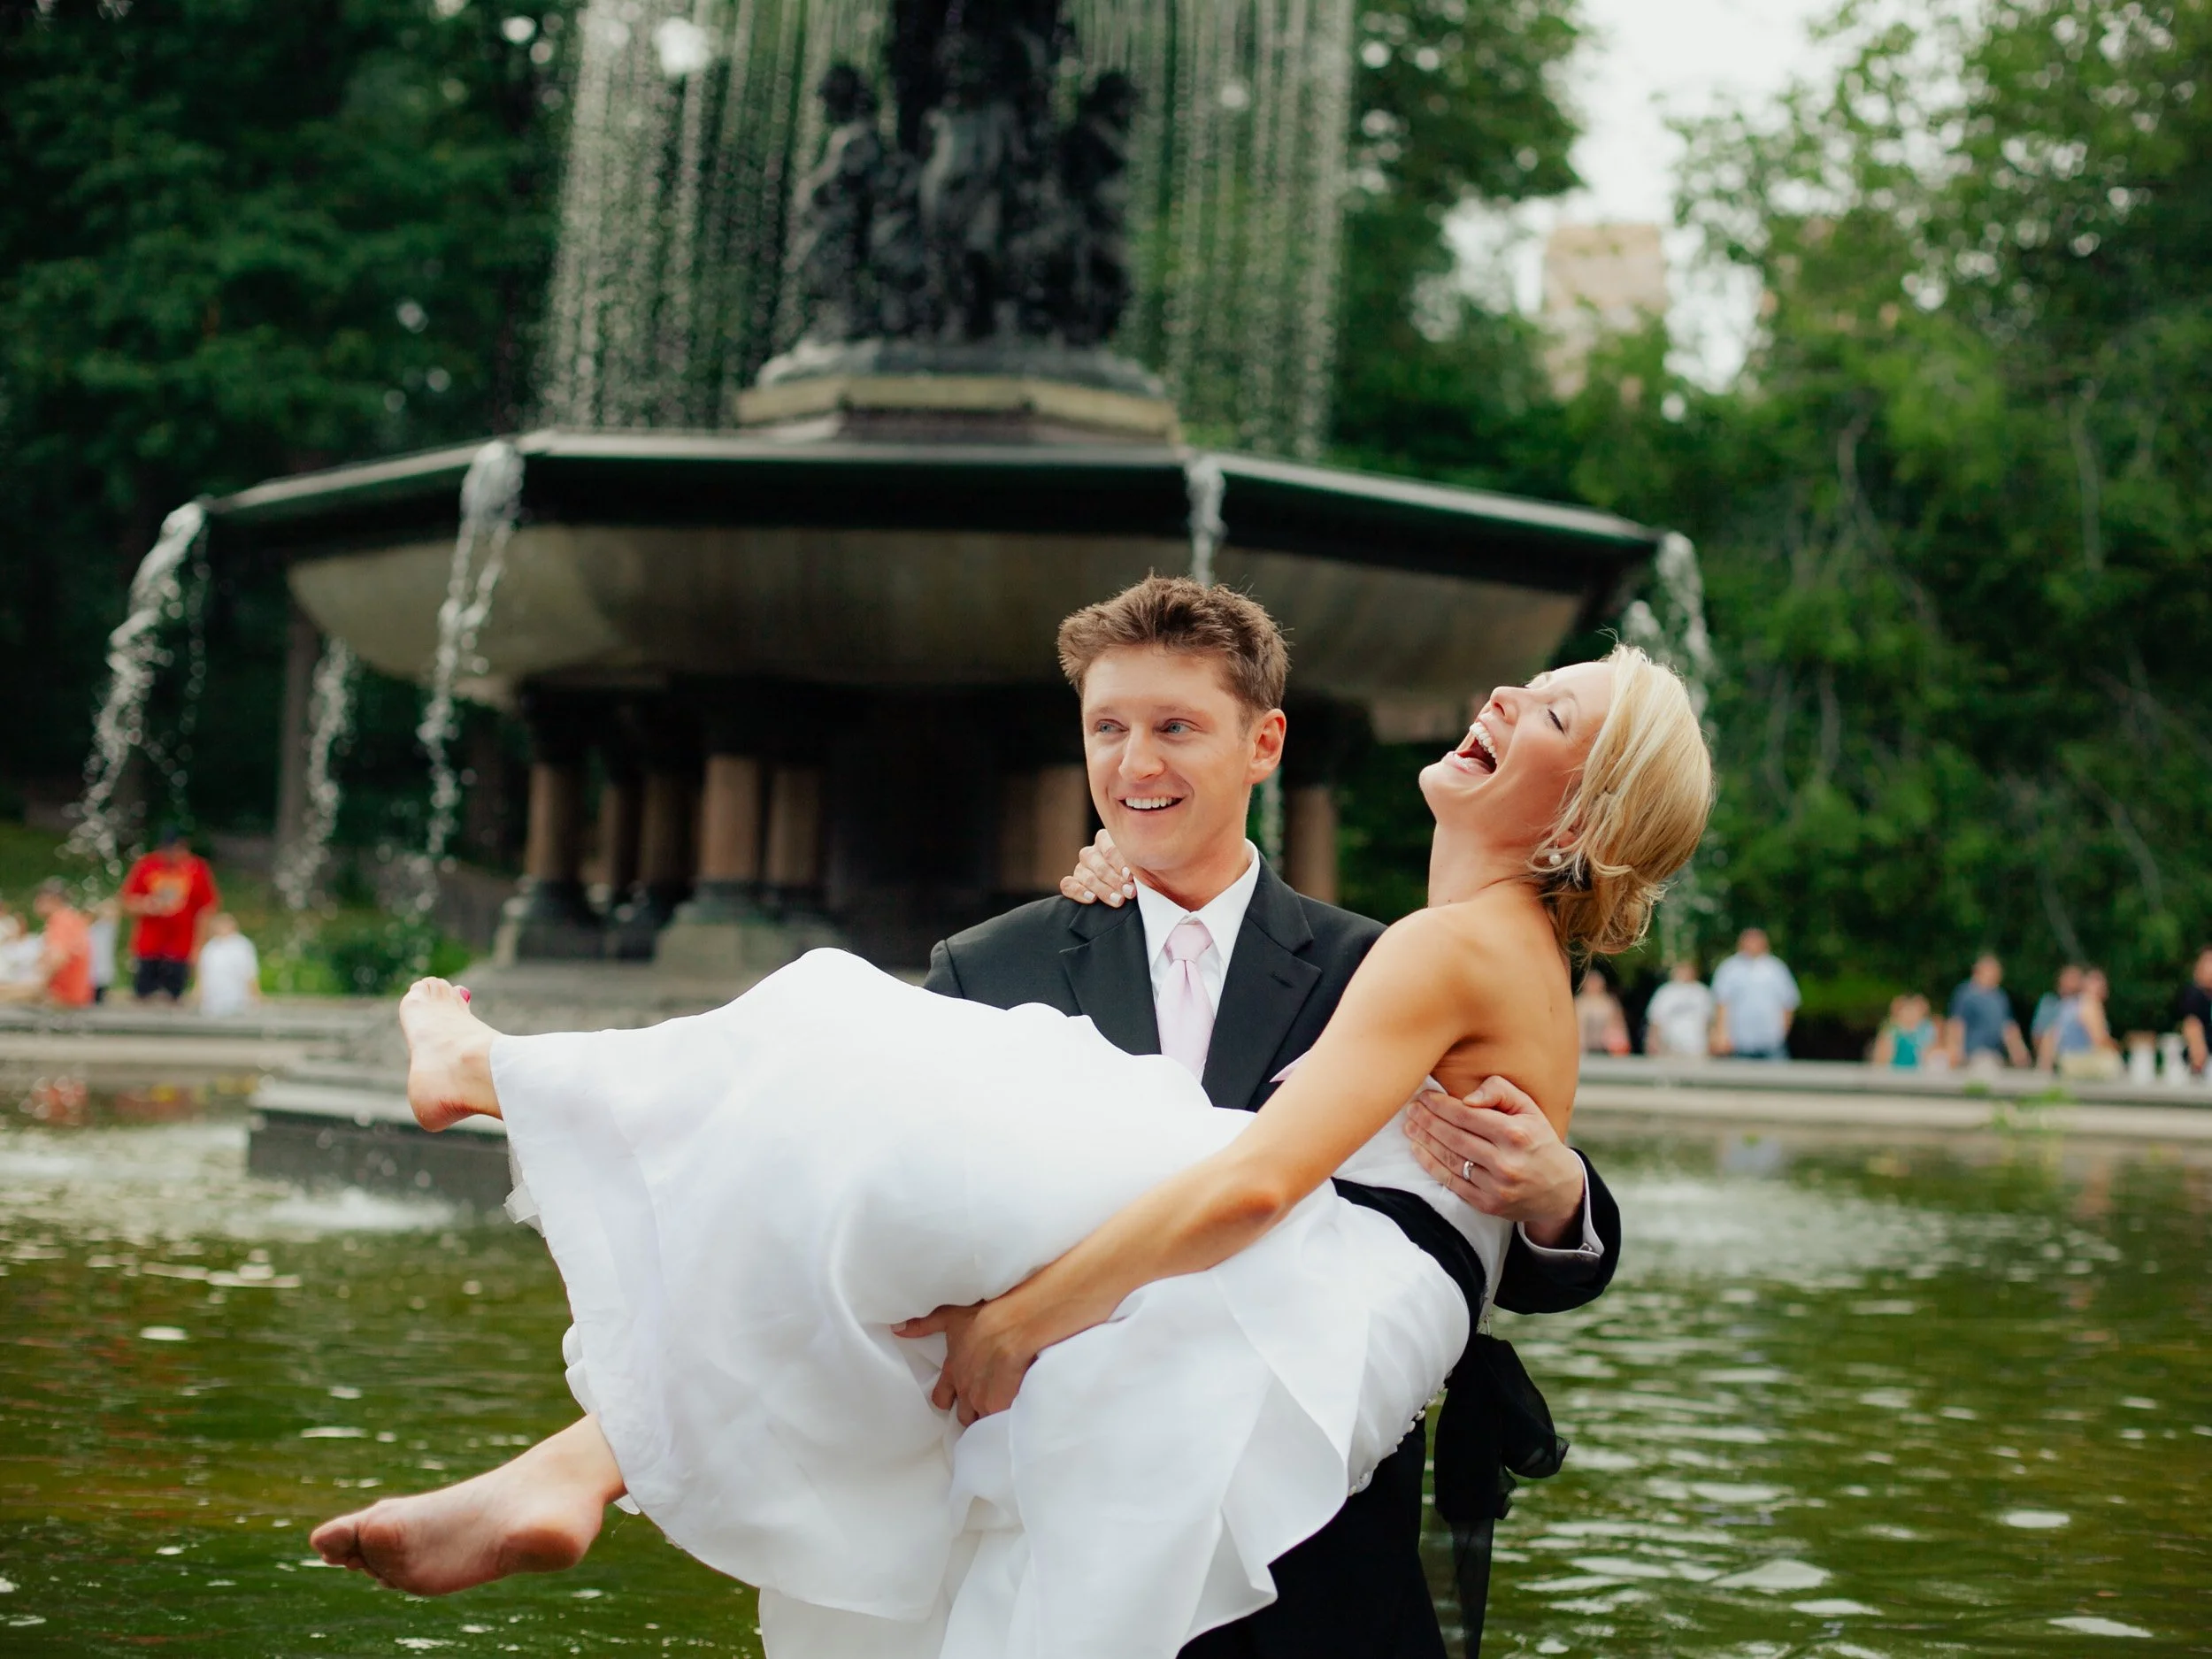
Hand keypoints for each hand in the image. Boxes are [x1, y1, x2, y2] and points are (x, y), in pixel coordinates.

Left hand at [894, 1297, 1042, 1425]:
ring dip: (988, 1417)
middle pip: (963, 1416)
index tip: (955, 1398)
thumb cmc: (983, 1316)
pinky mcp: (1001, 1406)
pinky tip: (1013, 1414)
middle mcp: (964, 1389)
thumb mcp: (951, 1316)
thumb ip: (925, 1325)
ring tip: (1000, 1412)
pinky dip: (1004, 1420)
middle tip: (982, 1405)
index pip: (940, 1399)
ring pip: (981, 1421)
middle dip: (971, 1413)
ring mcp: (983, 1400)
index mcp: (952, 1371)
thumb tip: (896, 1329)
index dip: (947, 1401)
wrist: (1014, 1324)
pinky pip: (999, 1422)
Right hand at [1059, 829, 1135, 906]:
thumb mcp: (1140, 864)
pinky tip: (1092, 898)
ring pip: (1086, 876)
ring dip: (1103, 890)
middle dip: (1115, 881)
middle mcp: (1091, 852)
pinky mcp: (1071, 882)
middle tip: (1130, 892)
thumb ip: (1138, 864)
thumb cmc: (1139, 872)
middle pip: (1099, 865)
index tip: (1130, 876)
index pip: (1109, 849)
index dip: (1120, 863)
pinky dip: (1079, 892)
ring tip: (1119, 900)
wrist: (1128, 888)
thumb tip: (1137, 874)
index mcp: (1106, 840)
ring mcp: (1080, 868)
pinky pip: (1068, 885)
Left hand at [1404, 1077, 1584, 1247]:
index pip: (1467, 1115)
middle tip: (1410, 1108)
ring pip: (1450, 1159)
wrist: (1559, 1190)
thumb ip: (1500, 1092)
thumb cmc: (1538, 1140)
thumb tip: (1466, 1099)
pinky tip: (1417, 1150)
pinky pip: (1451, 1182)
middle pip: (1454, 1137)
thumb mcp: (1529, 1109)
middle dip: (1427, 1120)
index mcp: (1516, 1134)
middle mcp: (1506, 1162)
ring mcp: (1496, 1186)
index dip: (1440, 1105)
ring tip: (1409, 1126)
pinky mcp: (1487, 1204)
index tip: (1424, 1096)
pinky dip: (1431, 1165)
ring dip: (1424, 1140)